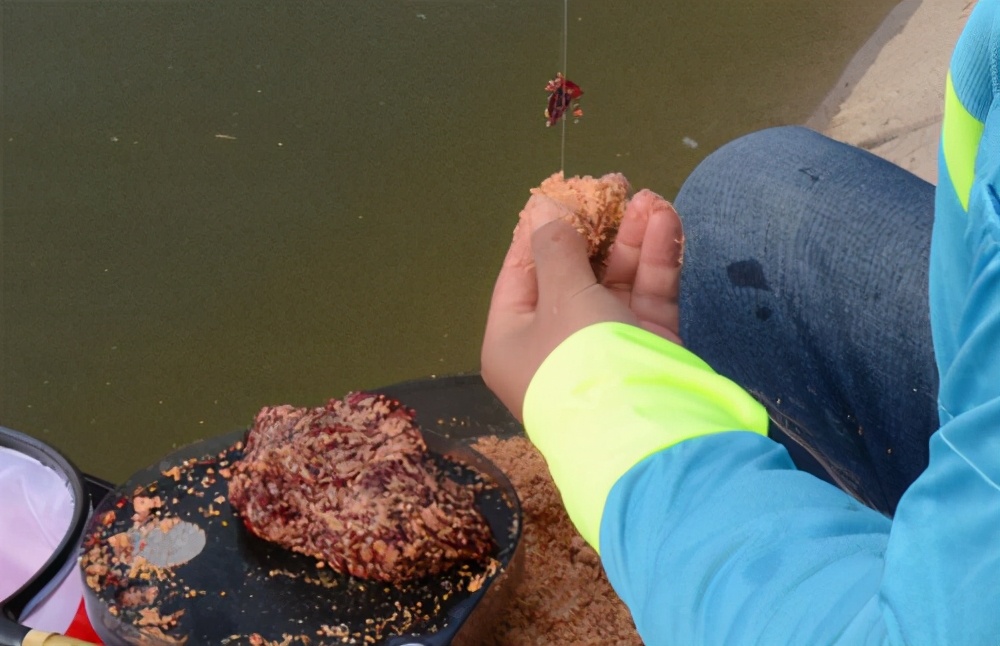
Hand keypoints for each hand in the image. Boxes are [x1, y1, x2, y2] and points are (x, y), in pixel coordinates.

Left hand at [481, 188, 684, 419]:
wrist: (642, 431)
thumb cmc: (580, 359)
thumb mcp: (560, 297)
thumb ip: (557, 249)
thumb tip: (545, 211)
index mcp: (513, 338)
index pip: (521, 272)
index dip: (541, 229)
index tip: (562, 191)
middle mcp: (554, 343)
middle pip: (572, 272)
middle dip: (597, 228)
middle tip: (616, 185)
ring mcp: (603, 345)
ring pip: (615, 280)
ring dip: (632, 238)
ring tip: (649, 197)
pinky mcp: (646, 347)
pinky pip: (646, 296)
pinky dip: (655, 261)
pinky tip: (665, 221)